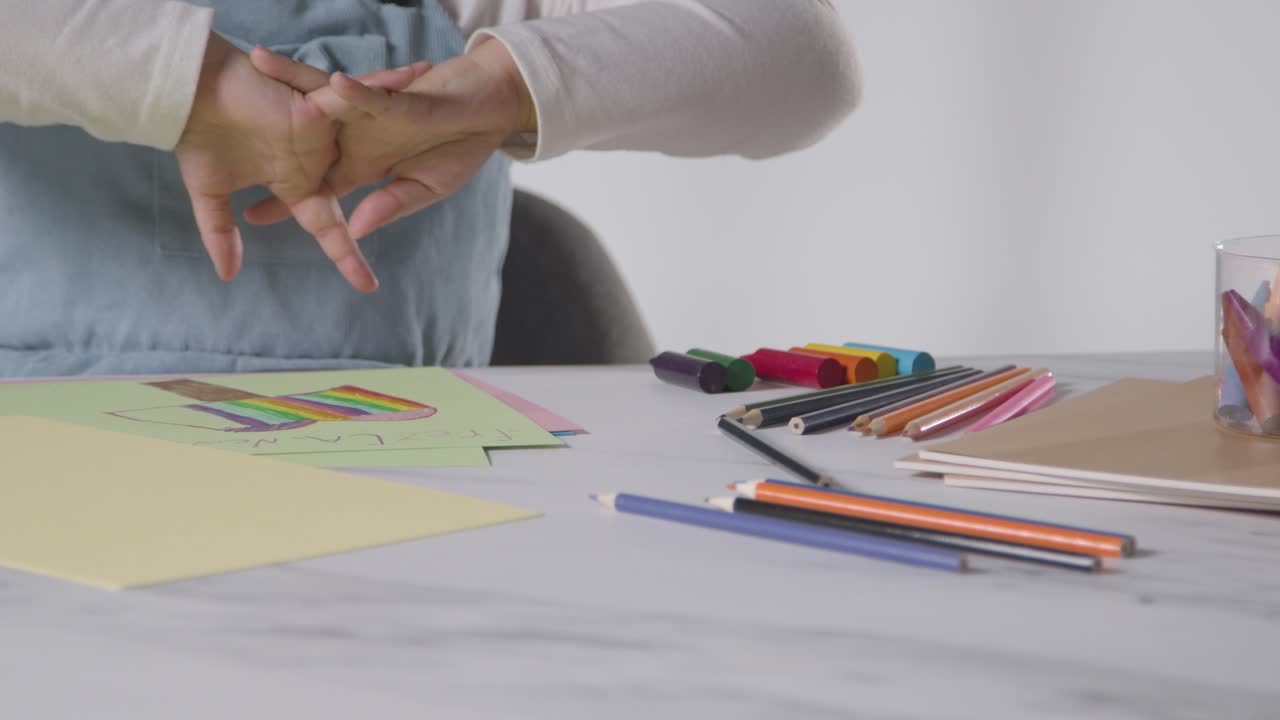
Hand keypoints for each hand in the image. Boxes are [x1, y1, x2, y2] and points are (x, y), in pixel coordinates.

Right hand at [174, 34, 424, 290]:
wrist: (185, 92)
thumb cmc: (198, 138)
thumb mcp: (211, 193)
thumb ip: (220, 232)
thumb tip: (227, 274)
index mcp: (297, 183)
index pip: (330, 227)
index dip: (348, 256)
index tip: (367, 286)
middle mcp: (316, 158)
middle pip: (365, 179)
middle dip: (401, 185)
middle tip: (438, 178)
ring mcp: (321, 129)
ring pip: (373, 133)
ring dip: (408, 125)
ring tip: (450, 124)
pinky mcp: (318, 101)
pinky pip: (359, 93)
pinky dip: (383, 87)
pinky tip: (412, 79)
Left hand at [245, 39, 535, 238]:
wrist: (488, 112)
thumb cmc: (460, 151)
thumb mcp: (427, 188)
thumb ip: (391, 205)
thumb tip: (356, 230)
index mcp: (363, 167)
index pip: (317, 187)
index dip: (286, 202)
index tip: (250, 216)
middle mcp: (356, 137)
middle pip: (304, 137)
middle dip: (268, 130)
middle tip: (225, 120)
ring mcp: (369, 113)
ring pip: (322, 96)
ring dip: (292, 78)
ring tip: (257, 60)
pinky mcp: (391, 95)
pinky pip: (367, 91)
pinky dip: (352, 88)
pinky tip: (333, 83)